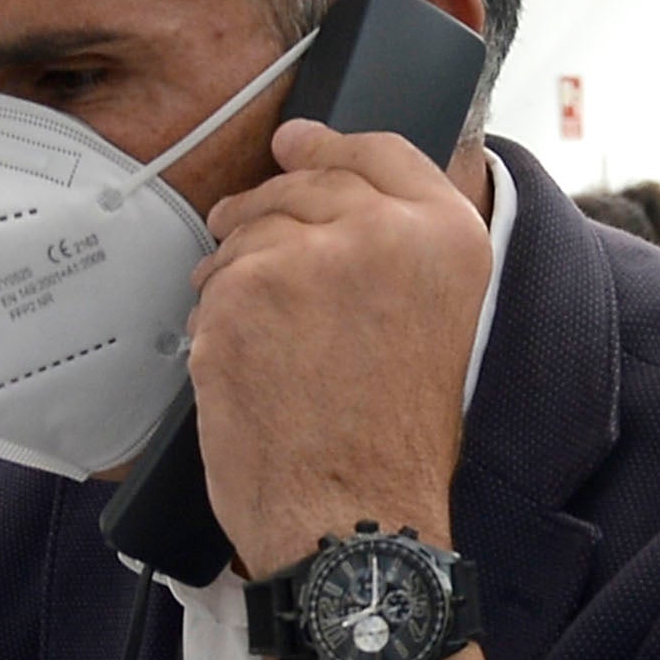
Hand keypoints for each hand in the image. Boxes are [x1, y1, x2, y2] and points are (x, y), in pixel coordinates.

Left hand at [191, 120, 487, 579]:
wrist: (355, 518)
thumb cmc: (393, 445)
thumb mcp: (437, 323)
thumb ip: (401, 250)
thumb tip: (329, 183)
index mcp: (447, 236)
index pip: (378, 150)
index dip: (329, 142)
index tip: (296, 141)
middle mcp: (384, 232)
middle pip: (304, 181)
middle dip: (266, 208)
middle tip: (242, 234)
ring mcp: (309, 257)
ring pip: (249, 230)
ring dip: (234, 268)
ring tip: (252, 330)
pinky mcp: (244, 293)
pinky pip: (213, 284)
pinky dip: (212, 319)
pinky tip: (236, 362)